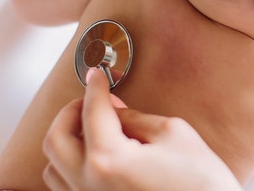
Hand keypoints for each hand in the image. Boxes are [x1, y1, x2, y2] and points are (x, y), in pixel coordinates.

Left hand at [42, 68, 241, 190]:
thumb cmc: (200, 183)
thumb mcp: (173, 134)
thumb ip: (135, 118)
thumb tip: (112, 109)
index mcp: (109, 159)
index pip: (92, 111)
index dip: (95, 87)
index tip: (96, 75)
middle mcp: (89, 185)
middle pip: (56, 138)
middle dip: (71, 111)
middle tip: (91, 99)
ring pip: (53, 166)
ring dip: (67, 141)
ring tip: (92, 128)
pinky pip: (66, 188)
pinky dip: (70, 167)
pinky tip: (93, 157)